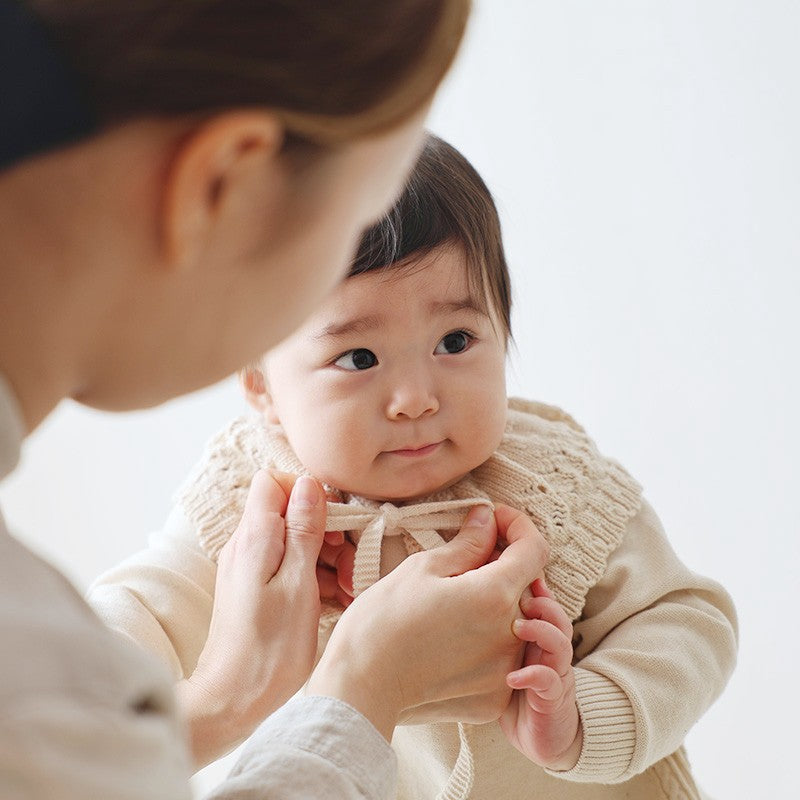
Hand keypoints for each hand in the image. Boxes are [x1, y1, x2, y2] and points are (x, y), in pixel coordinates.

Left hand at [177, 470, 326, 766]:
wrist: (231, 700)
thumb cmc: (268, 648)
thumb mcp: (298, 584)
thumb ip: (303, 531)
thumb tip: (309, 484)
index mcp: (254, 538)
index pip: (274, 482)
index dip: (307, 493)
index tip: (333, 522)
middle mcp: (246, 547)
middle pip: (288, 512)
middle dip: (325, 530)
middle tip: (349, 562)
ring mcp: (248, 568)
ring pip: (292, 541)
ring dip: (325, 558)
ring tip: (348, 587)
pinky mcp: (254, 589)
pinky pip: (287, 567)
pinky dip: (312, 577)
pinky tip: (334, 600)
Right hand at [306, 504, 548, 740]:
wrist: (360, 687)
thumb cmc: (382, 623)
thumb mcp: (422, 568)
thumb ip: (467, 543)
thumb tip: (487, 519)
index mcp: (494, 594)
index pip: (534, 549)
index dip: (517, 526)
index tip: (494, 520)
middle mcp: (511, 634)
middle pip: (525, 585)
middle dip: (500, 565)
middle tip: (461, 561)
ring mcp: (506, 670)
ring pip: (517, 621)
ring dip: (495, 604)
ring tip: (453, 604)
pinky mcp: (496, 699)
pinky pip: (506, 658)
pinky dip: (488, 642)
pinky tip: (453, 638)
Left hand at [500, 578, 581, 770]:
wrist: (539, 737)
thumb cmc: (514, 689)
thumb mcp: (502, 650)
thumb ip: (494, 624)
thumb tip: (469, 591)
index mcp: (536, 635)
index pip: (541, 602)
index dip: (533, 586)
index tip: (517, 572)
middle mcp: (549, 650)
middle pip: (556, 616)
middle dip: (542, 602)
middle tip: (520, 596)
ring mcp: (554, 672)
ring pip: (559, 644)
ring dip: (541, 631)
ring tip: (517, 627)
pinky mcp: (552, 699)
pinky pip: (548, 682)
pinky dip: (532, 675)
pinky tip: (512, 676)